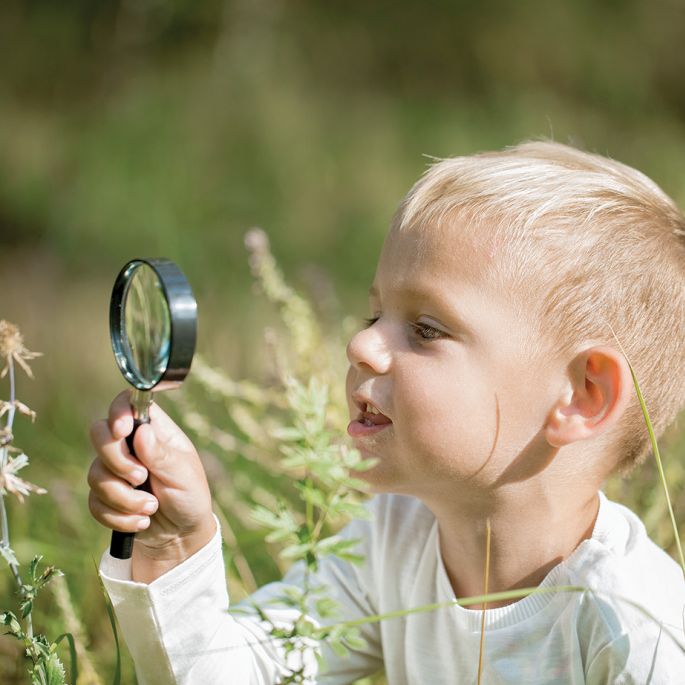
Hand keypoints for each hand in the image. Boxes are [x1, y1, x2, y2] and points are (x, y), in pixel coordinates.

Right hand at [88, 390, 215, 581]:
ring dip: (124, 497)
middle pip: (100, 434)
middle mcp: (130, 446)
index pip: (127, 404)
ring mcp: (114, 470)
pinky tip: (142, 522)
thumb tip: (141, 432)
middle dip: (117, 461)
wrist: (180, 534)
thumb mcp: (184, 474)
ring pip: (96, 473)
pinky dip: (119, 516)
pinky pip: (94, 502)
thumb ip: (162, 455)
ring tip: (152, 507)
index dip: (118, 412)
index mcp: (153, 431)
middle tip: (142, 478)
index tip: (121, 431)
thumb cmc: (189, 495)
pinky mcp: (103, 496)